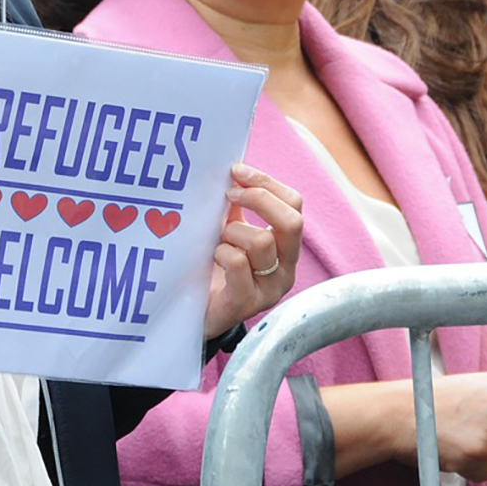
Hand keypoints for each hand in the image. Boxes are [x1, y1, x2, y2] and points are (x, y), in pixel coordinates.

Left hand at [202, 164, 303, 338]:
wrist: (191, 314)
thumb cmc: (213, 268)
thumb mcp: (229, 233)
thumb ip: (236, 207)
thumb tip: (233, 170)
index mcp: (286, 247)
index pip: (295, 205)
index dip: (267, 183)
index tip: (237, 171)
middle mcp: (286, 269)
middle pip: (291, 222)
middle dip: (258, 199)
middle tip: (229, 195)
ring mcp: (269, 290)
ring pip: (262, 242)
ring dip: (232, 231)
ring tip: (217, 239)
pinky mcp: (246, 304)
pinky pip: (238, 264)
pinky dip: (222, 252)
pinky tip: (212, 257)